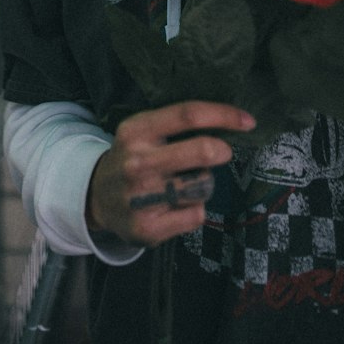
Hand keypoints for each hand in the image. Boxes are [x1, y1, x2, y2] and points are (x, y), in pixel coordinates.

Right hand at [86, 101, 254, 247]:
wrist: (95, 197)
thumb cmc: (132, 158)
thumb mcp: (142, 131)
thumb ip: (176, 125)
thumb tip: (227, 121)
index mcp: (136, 131)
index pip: (188, 115)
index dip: (224, 115)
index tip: (248, 121)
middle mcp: (137, 162)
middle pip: (202, 150)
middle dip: (221, 151)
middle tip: (222, 152)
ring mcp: (142, 197)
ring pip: (203, 185)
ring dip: (204, 184)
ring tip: (184, 184)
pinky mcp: (148, 228)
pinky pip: (196, 214)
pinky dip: (194, 209)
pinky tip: (176, 207)